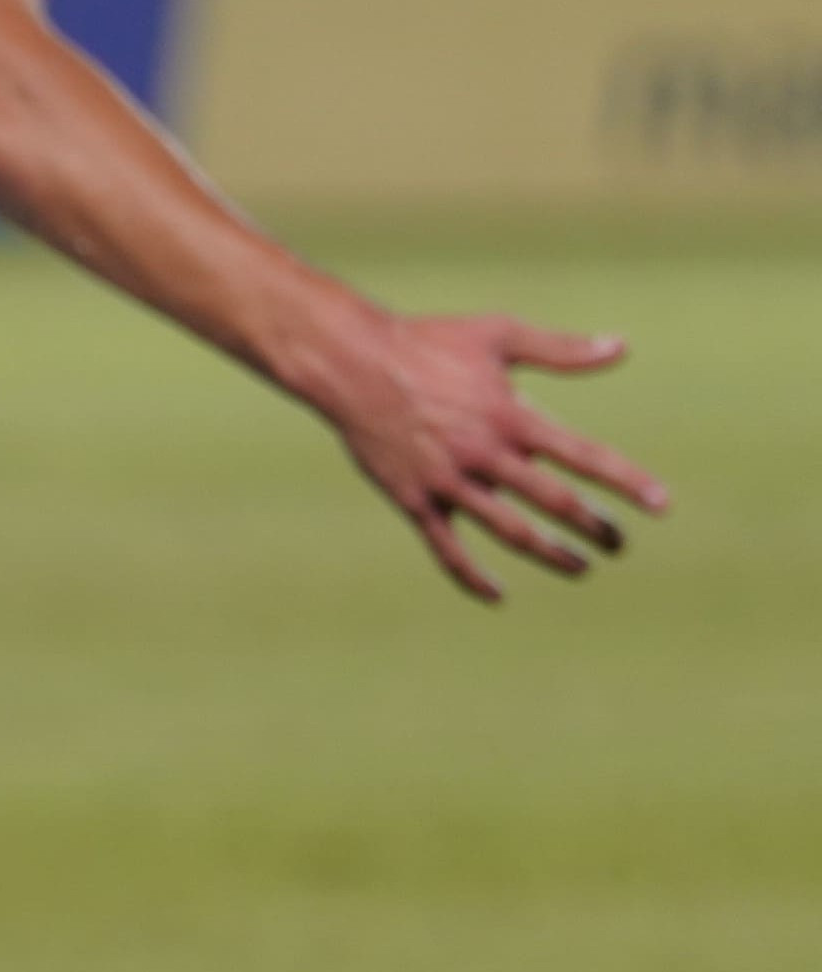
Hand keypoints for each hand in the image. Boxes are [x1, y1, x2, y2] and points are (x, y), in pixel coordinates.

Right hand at [290, 313, 666, 602]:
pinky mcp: (414, 500)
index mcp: (511, 416)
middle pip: (554, 503)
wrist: (353, 365)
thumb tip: (621, 349)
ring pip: (510, 532)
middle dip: (595, 527)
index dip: (626, 482)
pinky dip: (472, 575)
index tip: (660, 505)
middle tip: (621, 545)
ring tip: (581, 567)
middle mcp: (485, 455)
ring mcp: (449, 482)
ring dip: (550, 554)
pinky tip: (498, 594)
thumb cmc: (428, 342)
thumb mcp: (499, 335)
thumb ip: (562, 350)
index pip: (583, 457)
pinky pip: (447, 549)